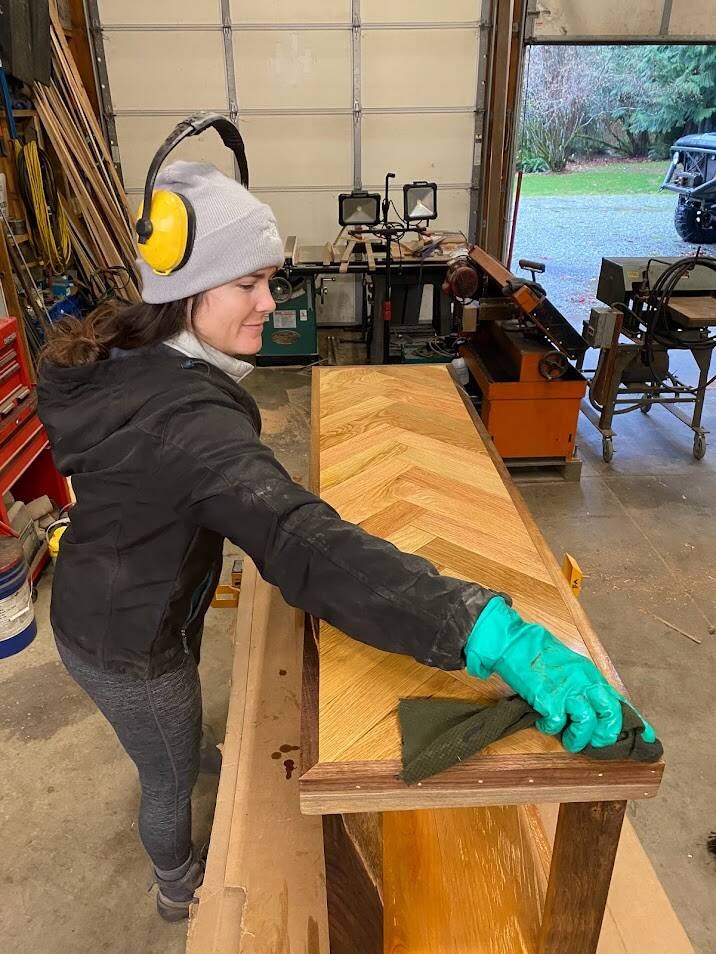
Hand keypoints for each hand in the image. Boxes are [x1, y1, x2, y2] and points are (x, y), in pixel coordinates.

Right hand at [464, 597, 654, 751]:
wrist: (517, 643)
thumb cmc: (543, 657)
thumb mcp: (573, 667)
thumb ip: (586, 686)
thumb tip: (598, 708)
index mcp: (591, 676)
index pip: (620, 702)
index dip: (638, 723)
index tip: (649, 738)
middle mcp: (584, 683)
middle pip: (609, 714)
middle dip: (605, 735)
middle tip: (594, 741)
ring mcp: (566, 690)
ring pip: (587, 722)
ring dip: (578, 738)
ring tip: (569, 738)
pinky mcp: (547, 698)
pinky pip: (556, 723)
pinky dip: (551, 728)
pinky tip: (544, 722)